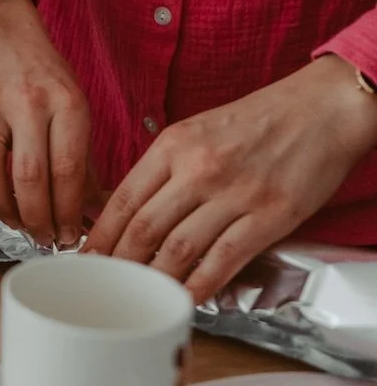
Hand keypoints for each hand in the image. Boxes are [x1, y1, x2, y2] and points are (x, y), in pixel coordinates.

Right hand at [0, 0, 93, 246]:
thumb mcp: (77, 113)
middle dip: (37, 218)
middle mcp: (30, 104)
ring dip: (0, 202)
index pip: (68, 171)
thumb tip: (94, 216)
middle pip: (30, 175)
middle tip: (43, 238)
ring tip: (14, 220)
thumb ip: (84, 164)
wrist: (12, 39)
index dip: (68, 212)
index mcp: (68, 106)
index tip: (69, 236)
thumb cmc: (47, 81)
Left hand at [86, 54, 376, 303]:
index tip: (87, 254)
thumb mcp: (194, 130)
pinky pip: (226, 259)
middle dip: (121, 261)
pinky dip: (202, 284)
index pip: (124, 198)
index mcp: (173, 144)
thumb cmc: (254, 121)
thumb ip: (162, 166)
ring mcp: (235, 194)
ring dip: (156, 278)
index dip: (101, 233)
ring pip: (180, 249)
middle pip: (144, 227)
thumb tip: (127, 207)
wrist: (319, 110)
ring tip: (142, 295)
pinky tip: (188, 297)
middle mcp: (198, 169)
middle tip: (108, 281)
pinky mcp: (271, 216)